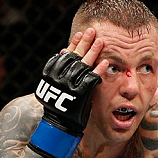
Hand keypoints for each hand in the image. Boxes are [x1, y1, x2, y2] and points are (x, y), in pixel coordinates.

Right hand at [28, 28, 108, 157]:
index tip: (80, 34)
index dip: (73, 44)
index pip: (65, 55)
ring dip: (93, 52)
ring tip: (102, 40)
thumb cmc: (60, 106)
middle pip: (74, 56)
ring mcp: (69, 86)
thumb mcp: (57, 86)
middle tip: (93, 30)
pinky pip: (91, 80)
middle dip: (84, 43)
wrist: (59, 126)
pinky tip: (106, 62)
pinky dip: (99, 70)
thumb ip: (62, 71)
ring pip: (83, 65)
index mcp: (51, 74)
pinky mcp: (79, 95)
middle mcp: (59, 78)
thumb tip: (63, 51)